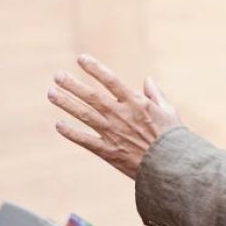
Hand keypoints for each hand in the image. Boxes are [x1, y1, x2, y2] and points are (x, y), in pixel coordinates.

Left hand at [48, 54, 183, 178]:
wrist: (171, 167)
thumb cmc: (173, 138)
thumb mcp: (170, 111)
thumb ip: (156, 94)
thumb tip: (147, 80)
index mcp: (136, 103)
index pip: (111, 80)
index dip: (95, 68)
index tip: (81, 59)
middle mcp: (121, 115)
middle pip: (92, 96)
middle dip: (73, 85)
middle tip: (57, 75)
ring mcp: (113, 133)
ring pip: (84, 115)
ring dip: (66, 103)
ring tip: (51, 93)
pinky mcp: (108, 151)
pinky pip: (85, 140)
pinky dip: (71, 132)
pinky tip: (58, 124)